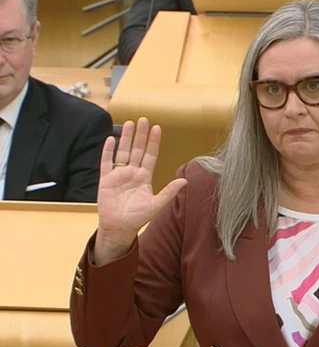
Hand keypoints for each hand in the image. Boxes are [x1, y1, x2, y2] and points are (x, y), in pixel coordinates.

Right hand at [94, 118, 186, 263]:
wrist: (119, 227)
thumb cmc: (137, 217)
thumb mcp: (156, 204)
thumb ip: (169, 192)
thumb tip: (185, 181)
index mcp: (144, 177)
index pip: (150, 155)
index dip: (154, 142)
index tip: (157, 128)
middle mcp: (132, 173)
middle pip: (137, 150)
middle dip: (141, 135)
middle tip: (144, 119)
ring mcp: (118, 175)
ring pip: (123, 152)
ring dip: (126, 138)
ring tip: (130, 124)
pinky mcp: (105, 179)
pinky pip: (106, 162)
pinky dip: (107, 151)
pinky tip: (111, 139)